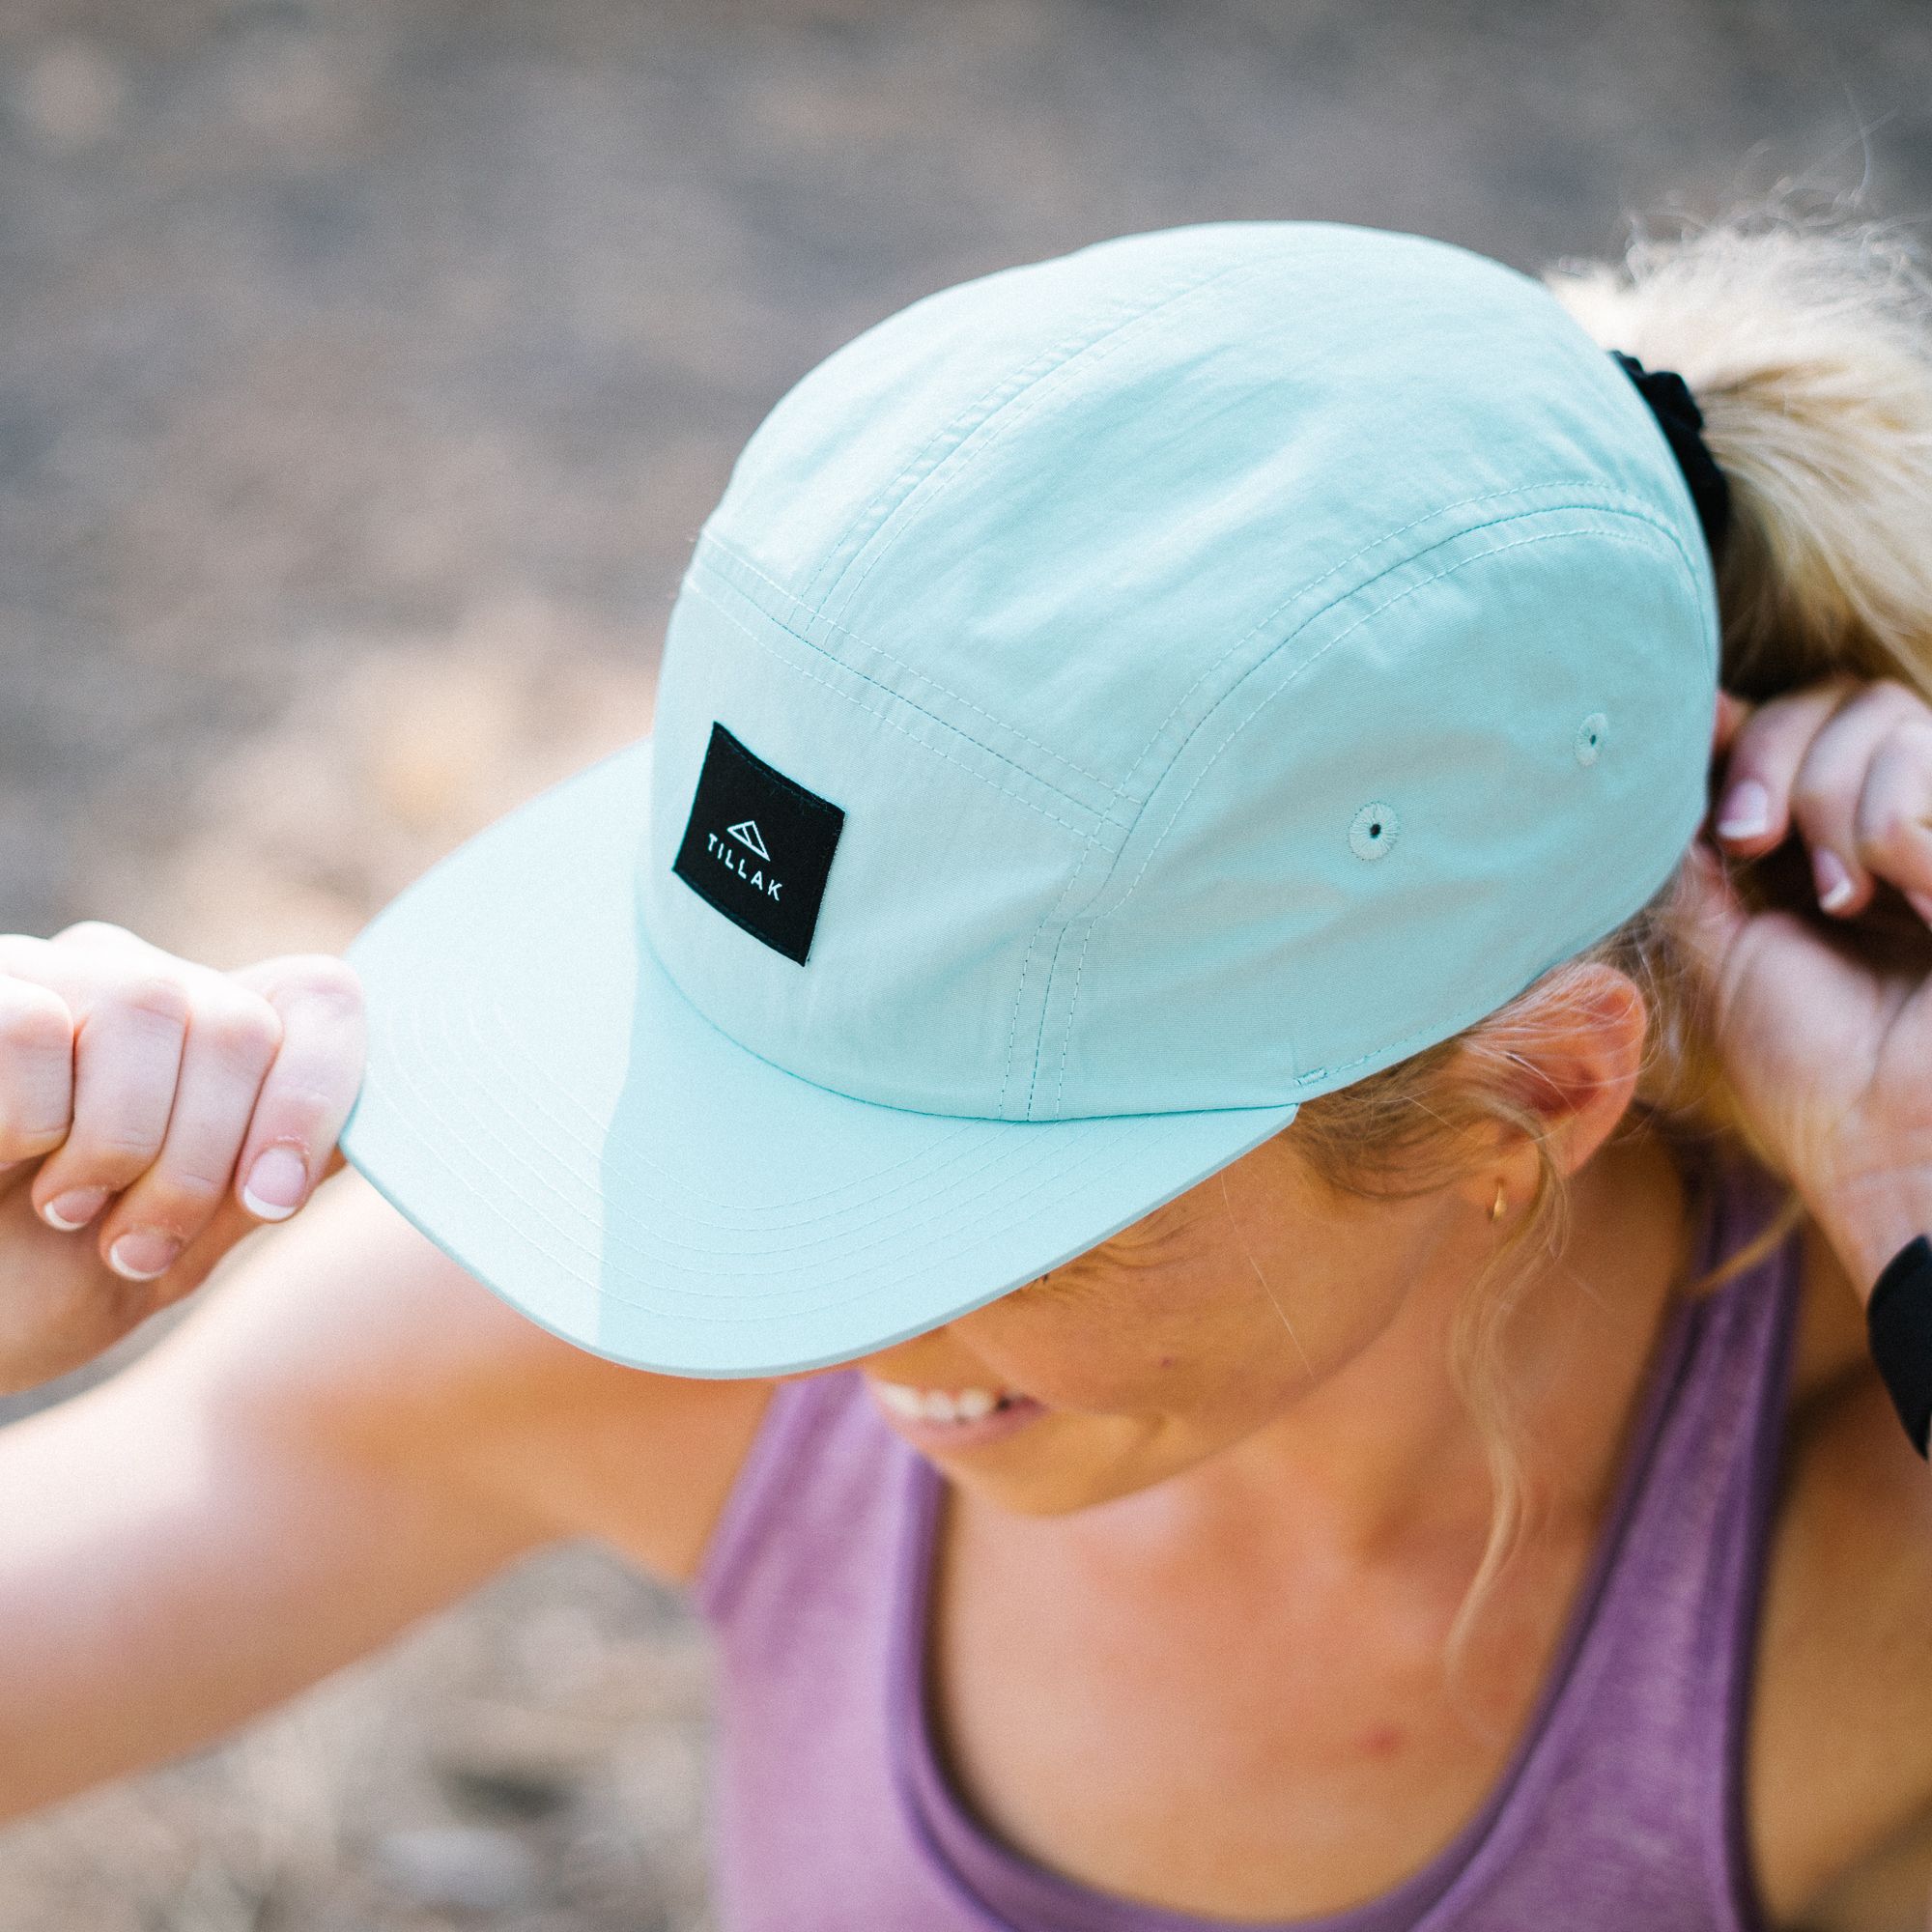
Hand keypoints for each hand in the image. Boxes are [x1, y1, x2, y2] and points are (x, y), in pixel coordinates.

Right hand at [0, 922, 364, 1392]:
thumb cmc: (36, 1285)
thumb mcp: (176, 1247)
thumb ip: (266, 1182)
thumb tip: (384, 1127)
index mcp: (207, 1037)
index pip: (321, 998)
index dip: (318, 1096)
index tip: (272, 1203)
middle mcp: (136, 984)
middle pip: (241, 1023)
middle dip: (204, 1160)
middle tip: (135, 1243)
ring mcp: (46, 976)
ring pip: (154, 1003)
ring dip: (120, 1143)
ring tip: (66, 1210)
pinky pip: (35, 1025)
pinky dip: (27, 1121)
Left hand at [1682, 678, 1931, 1292]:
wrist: (1892, 1141)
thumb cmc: (1807, 1065)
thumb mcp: (1717, 946)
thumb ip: (1690, 856)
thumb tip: (1648, 766)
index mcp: (1822, 838)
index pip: (1786, 718)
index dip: (1740, 729)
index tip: (1700, 776)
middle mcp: (1892, 819)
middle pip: (1834, 697)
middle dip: (1775, 759)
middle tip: (1751, 842)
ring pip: (1885, 715)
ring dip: (1838, 806)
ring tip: (1840, 903)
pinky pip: (1929, 769)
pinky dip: (1900, 832)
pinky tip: (1902, 908)